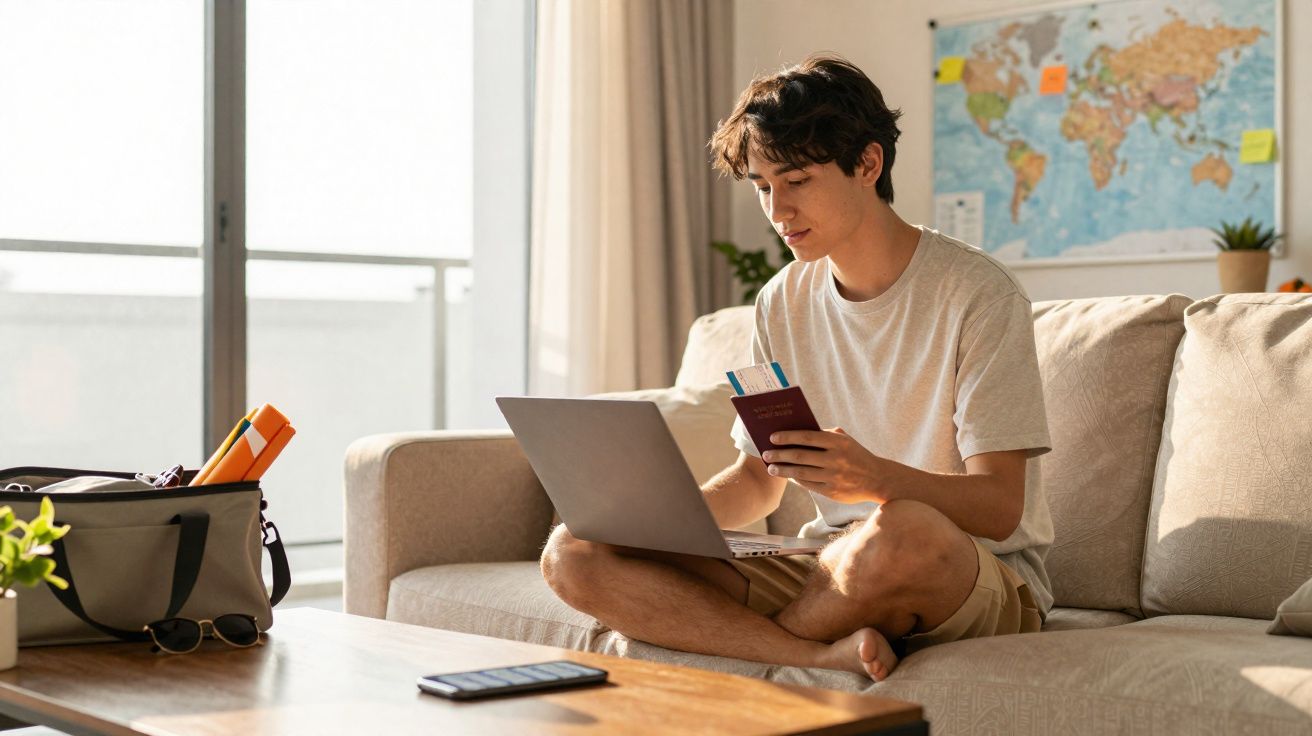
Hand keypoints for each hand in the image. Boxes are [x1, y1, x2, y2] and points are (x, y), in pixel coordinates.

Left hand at [760, 428, 886, 504]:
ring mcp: (834, 477)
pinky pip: (808, 485)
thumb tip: (797, 434)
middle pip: (800, 455)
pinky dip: (795, 480)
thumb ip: (825, 435)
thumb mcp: (845, 440)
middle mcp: (835, 459)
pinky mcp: (832, 492)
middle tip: (765, 453)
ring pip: (801, 472)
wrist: (878, 479)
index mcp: (838, 442)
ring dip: (782, 470)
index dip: (787, 436)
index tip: (772, 437)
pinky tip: (787, 476)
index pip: (806, 437)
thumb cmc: (856, 455)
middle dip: (779, 454)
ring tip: (771, 468)